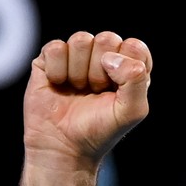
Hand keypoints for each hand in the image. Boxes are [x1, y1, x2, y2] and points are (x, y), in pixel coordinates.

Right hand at [22, 31, 151, 173]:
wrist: (65, 146)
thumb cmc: (100, 130)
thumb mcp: (132, 111)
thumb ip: (136, 80)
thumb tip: (110, 57)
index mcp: (128, 68)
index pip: (134, 46)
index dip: (126, 66)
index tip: (117, 89)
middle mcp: (103, 59)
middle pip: (107, 38)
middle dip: (101, 71)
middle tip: (96, 92)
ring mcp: (76, 57)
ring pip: (81, 39)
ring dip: (79, 72)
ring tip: (78, 90)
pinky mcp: (49, 60)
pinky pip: (56, 48)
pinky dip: (57, 70)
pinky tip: (59, 85)